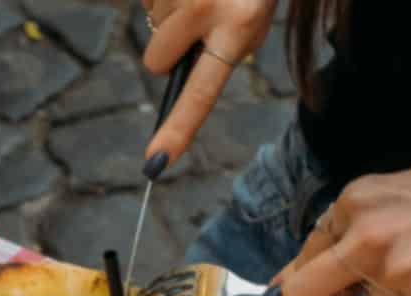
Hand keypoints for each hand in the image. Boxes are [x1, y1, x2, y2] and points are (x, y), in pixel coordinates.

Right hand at [139, 0, 279, 169]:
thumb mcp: (259, 13)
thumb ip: (229, 45)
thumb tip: (184, 66)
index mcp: (238, 26)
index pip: (201, 93)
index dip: (177, 130)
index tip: (154, 164)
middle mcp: (205, 8)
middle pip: (156, 61)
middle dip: (169, 49)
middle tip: (201, 20)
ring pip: (151, 26)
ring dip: (172, 11)